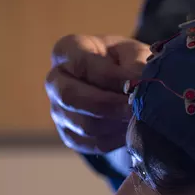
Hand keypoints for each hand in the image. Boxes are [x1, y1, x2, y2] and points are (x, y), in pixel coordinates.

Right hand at [45, 35, 150, 153]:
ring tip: (138, 118)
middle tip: (135, 108)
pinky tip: (131, 130)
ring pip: (84, 125)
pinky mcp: (72, 136)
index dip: (111, 76)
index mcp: (68, 51)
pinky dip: (117, 139)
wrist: (127, 86)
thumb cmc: (129, 63)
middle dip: (108, 105)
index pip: (81, 64)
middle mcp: (56, 80)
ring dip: (116, 123)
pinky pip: (94, 143)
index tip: (137, 83)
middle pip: (70, 97)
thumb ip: (135, 67)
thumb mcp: (135, 55)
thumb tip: (138, 85)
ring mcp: (60, 110)